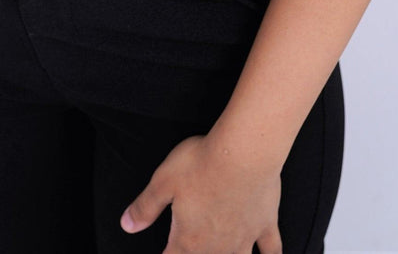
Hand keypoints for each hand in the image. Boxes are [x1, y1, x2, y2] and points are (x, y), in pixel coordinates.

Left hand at [119, 133, 282, 253]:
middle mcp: (218, 247)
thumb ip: (145, 207)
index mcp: (189, 240)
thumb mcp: (162, 182)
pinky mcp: (265, 224)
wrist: (243, 152)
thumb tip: (127, 225)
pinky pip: (271, 249)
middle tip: (191, 251)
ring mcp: (244, 238)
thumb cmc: (201, 163)